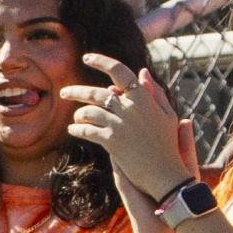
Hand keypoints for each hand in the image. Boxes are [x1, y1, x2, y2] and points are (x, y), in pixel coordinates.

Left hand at [62, 57, 195, 200]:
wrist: (166, 174)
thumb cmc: (169, 145)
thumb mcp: (168, 115)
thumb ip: (155, 92)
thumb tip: (142, 71)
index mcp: (144, 98)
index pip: (119, 71)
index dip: (101, 61)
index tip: (86, 58)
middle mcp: (130, 108)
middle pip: (96, 93)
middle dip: (76, 91)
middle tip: (63, 92)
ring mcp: (120, 124)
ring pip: (89, 111)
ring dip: (79, 115)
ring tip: (76, 118)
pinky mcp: (111, 141)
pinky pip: (87, 130)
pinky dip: (78, 129)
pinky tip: (74, 130)